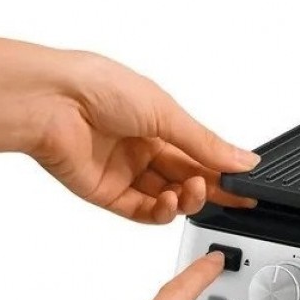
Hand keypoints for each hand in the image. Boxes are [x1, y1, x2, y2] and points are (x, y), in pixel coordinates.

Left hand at [30, 51, 259, 222]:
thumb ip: (207, 144)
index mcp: (160, 122)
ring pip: (168, 198)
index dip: (225, 170)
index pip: (201, 153)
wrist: (52, 102)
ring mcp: (125, 171)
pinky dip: (161, 212)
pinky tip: (169, 202)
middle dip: (210, 187)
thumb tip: (244, 158)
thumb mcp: (167, 113)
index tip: (247, 184)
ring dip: (187, 199)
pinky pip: (141, 211)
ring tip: (191, 190)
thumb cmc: (100, 88)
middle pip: (188, 177)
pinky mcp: (107, 193)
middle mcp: (143, 147)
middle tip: (229, 193)